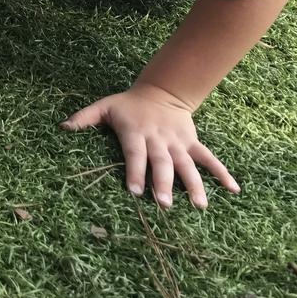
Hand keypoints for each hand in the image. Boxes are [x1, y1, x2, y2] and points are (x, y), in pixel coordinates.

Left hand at [61, 82, 239, 208]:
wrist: (161, 91)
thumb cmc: (127, 104)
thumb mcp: (103, 106)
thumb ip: (83, 118)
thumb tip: (61, 128)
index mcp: (135, 132)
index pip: (135, 154)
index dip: (135, 171)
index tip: (135, 191)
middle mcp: (158, 139)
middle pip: (163, 163)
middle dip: (164, 183)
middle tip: (165, 205)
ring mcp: (178, 142)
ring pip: (187, 164)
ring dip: (195, 185)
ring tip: (200, 206)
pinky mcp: (192, 143)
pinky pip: (209, 159)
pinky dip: (222, 173)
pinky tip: (234, 190)